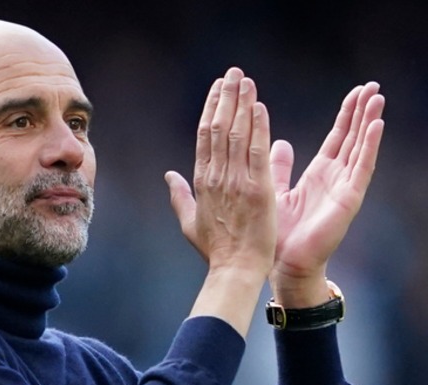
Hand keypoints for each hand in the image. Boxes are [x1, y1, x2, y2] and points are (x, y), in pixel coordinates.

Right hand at [165, 67, 275, 278]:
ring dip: (242, 104)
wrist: (235, 269)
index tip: (219, 87)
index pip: (205, 135)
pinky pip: (257, 152)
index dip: (212, 107)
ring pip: (237, 134)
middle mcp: (217, 176)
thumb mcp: (189, 222)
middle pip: (220, 127)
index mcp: (202, 181)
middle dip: (227, 96)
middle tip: (234, 72)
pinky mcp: (259, 190)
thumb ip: (179, 196)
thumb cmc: (215, 250)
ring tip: (247, 80)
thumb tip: (167, 176)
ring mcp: (237, 182)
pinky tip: (260, 107)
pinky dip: (258, 128)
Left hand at [270, 83, 384, 306]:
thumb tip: (280, 143)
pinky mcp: (349, 200)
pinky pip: (362, 169)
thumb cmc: (280, 234)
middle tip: (373, 86)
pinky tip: (376, 125)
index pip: (339, 137)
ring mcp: (345, 188)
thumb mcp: (276, 190)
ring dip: (370, 122)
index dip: (348, 115)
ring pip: (361, 148)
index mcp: (321, 174)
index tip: (357, 92)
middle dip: (363, 112)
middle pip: (354, 138)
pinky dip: (370, 146)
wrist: (285, 264)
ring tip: (378, 98)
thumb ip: (281, 167)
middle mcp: (337, 178)